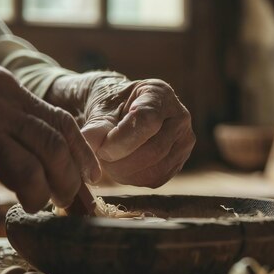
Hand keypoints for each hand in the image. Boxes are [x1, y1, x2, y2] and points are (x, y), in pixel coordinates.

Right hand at [0, 51, 98, 216]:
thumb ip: (14, 118)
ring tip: (31, 205)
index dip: (83, 154)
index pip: (61, 122)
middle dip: (68, 181)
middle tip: (65, 200)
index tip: (92, 179)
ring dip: (36, 197)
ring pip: (27, 171)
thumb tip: (53, 157)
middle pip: (52, 147)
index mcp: (7, 89)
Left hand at [46, 73, 194, 187]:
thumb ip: (96, 127)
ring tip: (107, 161)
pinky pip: (155, 179)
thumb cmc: (112, 107)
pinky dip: (133, 179)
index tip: (101, 149)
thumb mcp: (101, 110)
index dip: (122, 140)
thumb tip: (90, 144)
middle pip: (154, 150)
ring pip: (155, 169)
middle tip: (99, 158)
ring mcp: (183, 142)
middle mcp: (180, 117)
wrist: (122, 115)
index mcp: (161, 94)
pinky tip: (120, 167)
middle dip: (121, 160)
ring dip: (125, 172)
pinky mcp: (178, 163)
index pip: (148, 121)